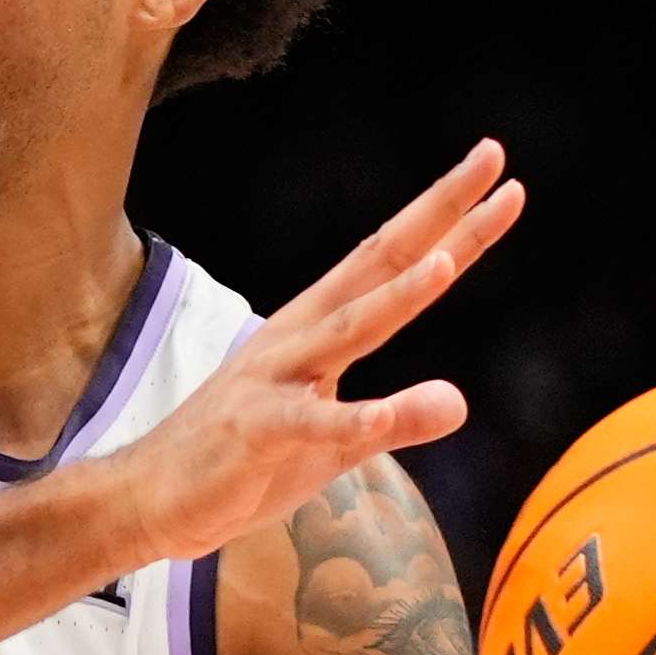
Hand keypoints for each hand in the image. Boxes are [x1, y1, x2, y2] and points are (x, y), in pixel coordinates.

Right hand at [104, 140, 521, 566]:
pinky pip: (306, 426)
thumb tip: (459, 402)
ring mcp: (273, 380)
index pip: (397, 263)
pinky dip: (347, 420)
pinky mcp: (255, 433)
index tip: (503, 176)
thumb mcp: (337, 444)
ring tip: (443, 264)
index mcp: (320, 329)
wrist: (152, 496)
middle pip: (378, 265)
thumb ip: (397, 420)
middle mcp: (299, 337)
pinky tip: (383, 419)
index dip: (453, 223)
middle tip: (491, 158)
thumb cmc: (245, 461)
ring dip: (394, 298)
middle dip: (436, 214)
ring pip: (345, 332)